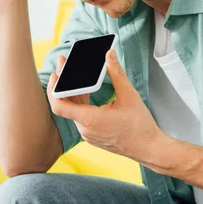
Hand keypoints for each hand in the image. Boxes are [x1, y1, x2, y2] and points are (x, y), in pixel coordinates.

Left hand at [47, 49, 164, 160]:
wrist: (149, 148)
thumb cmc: (140, 125)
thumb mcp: (129, 95)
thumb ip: (116, 73)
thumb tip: (109, 54)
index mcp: (91, 119)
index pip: (60, 105)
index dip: (53, 89)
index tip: (55, 73)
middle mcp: (85, 129)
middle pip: (66, 104)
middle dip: (64, 83)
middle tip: (63, 63)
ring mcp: (88, 134)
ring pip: (74, 110)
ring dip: (72, 93)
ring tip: (71, 74)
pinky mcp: (92, 135)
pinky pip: (81, 117)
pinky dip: (80, 103)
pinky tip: (83, 90)